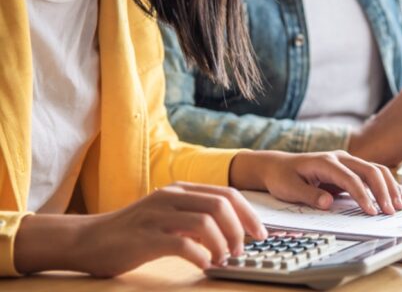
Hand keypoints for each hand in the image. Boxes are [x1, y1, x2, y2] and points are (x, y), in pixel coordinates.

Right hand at [14, 182, 266, 276]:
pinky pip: (183, 244)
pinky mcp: (145, 237)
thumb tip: (232, 233)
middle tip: (241, 250)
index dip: (249, 213)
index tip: (261, 234)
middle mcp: (171, 196)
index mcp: (180, 190)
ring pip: (206, 221)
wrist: (88, 241)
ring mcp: (157, 214)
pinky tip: (203, 265)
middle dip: (240, 229)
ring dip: (222, 243)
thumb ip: (196, 220)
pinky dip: (200, 256)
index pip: (227, 194)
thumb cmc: (133, 233)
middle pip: (221, 204)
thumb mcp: (169, 218)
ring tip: (223, 259)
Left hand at [229, 150, 401, 215]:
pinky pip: (373, 174)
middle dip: (383, 191)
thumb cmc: (282, 177)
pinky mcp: (351, 169)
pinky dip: (387, 185)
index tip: (371, 211)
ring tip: (399, 205)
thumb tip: (328, 203)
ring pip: (376, 170)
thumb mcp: (289, 188)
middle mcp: (340, 158)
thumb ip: (309, 195)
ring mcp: (347, 162)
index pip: (350, 178)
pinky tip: (397, 196)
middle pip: (369, 170)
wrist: (278, 166)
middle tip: (390, 211)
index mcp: (325, 161)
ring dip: (389, 187)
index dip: (362, 195)